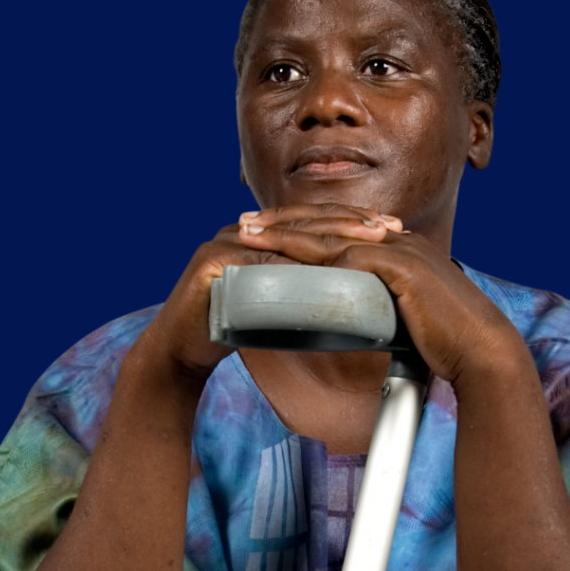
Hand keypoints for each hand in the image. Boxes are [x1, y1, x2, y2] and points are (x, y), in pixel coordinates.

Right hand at [126, 204, 406, 384]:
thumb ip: (300, 285)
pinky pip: (261, 262)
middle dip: (350, 221)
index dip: (351, 219)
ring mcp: (225, 242)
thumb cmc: (228, 327)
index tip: (391, 226)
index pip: (311, 220)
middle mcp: (242, 230)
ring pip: (288, 236)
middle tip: (389, 227)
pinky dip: (295, 265)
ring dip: (331, 236)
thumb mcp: (273, 300)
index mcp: (260, 234)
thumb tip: (348, 288)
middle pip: (304, 220)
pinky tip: (327, 270)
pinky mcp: (213, 262)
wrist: (178, 350)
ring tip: (367, 240)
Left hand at [237, 203, 530, 385]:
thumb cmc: (450, 343)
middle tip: (246, 221)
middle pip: (329, 221)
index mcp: (401, 246)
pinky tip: (279, 257)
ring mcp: (400, 249)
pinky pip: (343, 256)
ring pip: (330, 233)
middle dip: (284, 220)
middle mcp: (399, 239)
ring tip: (249, 233)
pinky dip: (308, 255)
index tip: (270, 229)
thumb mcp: (409, 316)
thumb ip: (383, 308)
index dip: (304, 225)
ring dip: (285, 232)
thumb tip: (362, 320)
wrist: (483, 352)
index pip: (342, 226)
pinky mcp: (399, 267)